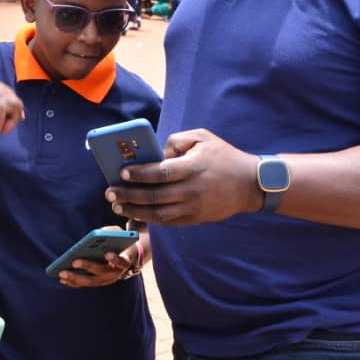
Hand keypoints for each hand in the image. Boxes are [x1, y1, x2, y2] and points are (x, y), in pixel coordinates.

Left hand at [57, 226, 136, 287]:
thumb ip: (111, 232)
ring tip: (62, 273)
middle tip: (74, 262)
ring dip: (76, 278)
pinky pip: (85, 284)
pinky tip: (62, 279)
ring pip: (91, 281)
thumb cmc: (120, 242)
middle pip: (101, 272)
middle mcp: (116, 273)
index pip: (122, 261)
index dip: (115, 258)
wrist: (126, 258)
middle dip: (87, 266)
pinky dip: (74, 283)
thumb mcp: (118, 234)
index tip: (107, 253)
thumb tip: (99, 233)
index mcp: (124, 260)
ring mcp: (107, 280)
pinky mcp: (98, 283)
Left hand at [105, 129, 260, 225]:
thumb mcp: (203, 137)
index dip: (140, 174)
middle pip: (155, 196)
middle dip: (129, 195)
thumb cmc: (223, 156)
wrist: (250, 184)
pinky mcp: (196, 219)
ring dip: (135, 211)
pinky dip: (150, 219)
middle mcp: (193, 190)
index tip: (122, 172)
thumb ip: (177, 140)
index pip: (161, 173)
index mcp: (193, 167)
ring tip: (117, 206)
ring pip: (159, 213)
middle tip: (109, 193)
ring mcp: (194, 207)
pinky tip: (136, 213)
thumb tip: (156, 152)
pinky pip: (169, 222)